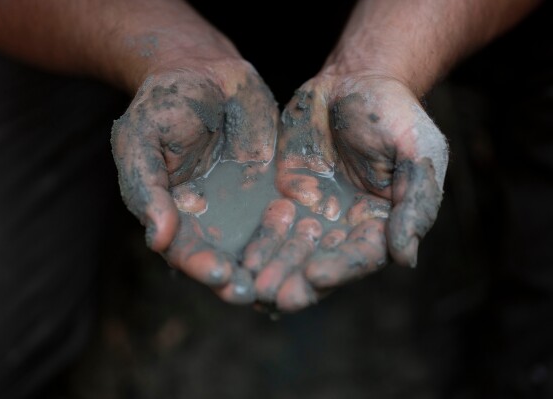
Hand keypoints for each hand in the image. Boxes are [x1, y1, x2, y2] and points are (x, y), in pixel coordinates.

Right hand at [111, 59, 277, 303]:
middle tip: (255, 292)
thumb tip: (157, 238)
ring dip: (271, 264)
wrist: (205, 72)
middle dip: (239, 278)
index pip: (185, 251)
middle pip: (224, 258)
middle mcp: (210, 221)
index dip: (200, 264)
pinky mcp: (272, 190)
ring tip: (287, 280)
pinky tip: (310, 243)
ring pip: (258, 245)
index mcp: (174, 216)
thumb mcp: (141, 140)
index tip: (219, 274)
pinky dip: (296, 234)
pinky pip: (285, 216)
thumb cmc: (164, 105)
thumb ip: (146, 188)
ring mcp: (243, 208)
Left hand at [247, 73, 447, 310]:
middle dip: (298, 280)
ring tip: (250, 284)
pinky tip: (239, 259)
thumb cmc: (394, 113)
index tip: (316, 275)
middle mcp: (346, 227)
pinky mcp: (286, 197)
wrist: (354, 81)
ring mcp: (315, 214)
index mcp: (382, 223)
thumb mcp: (419, 149)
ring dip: (273, 268)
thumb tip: (405, 257)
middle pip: (322, 262)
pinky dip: (257, 243)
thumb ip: (417, 200)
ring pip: (292, 250)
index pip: (362, 256)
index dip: (341, 268)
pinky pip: (269, 225)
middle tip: (272, 295)